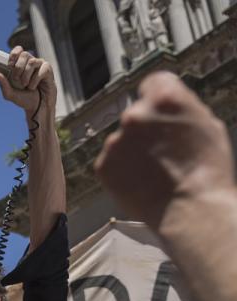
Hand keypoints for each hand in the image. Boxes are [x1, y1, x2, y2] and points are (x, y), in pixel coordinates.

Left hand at [0, 46, 55, 116]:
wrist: (37, 107)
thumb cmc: (24, 98)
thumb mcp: (10, 94)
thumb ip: (3, 84)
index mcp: (21, 64)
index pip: (18, 50)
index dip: (14, 54)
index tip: (9, 65)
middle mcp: (31, 62)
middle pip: (24, 54)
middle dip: (18, 67)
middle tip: (16, 79)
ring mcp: (40, 65)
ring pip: (32, 62)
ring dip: (26, 75)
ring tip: (25, 85)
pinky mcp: (48, 70)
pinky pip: (41, 69)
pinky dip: (35, 80)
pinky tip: (33, 87)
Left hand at [95, 71, 234, 228]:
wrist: (189, 209)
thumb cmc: (207, 168)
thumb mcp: (207, 123)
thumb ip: (181, 107)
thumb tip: (168, 102)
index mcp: (164, 97)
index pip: (153, 82)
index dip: (159, 96)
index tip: (161, 111)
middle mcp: (133, 114)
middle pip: (136, 114)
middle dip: (146, 127)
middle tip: (162, 150)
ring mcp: (114, 141)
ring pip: (122, 140)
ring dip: (133, 150)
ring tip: (154, 171)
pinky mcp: (102, 165)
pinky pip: (111, 162)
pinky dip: (122, 169)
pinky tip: (140, 181)